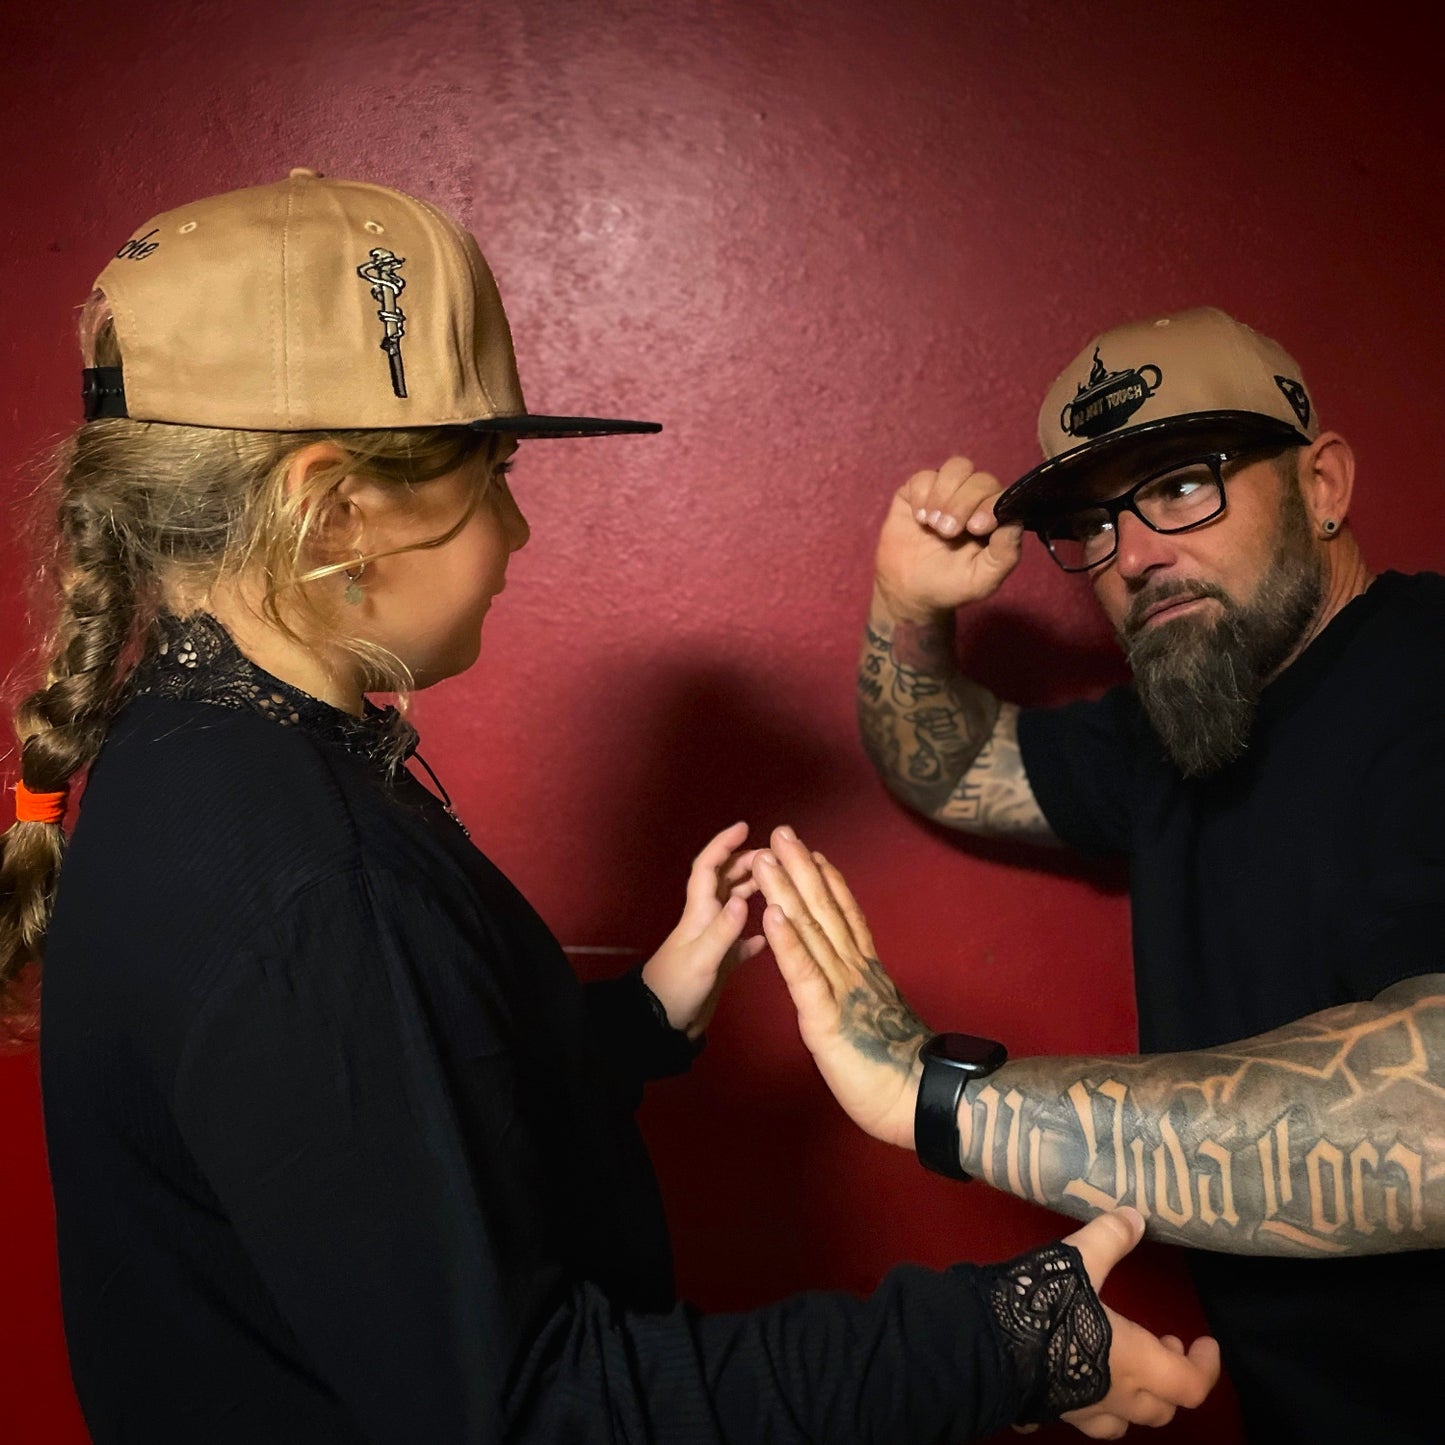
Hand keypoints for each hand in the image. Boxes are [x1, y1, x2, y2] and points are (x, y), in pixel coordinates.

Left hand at [642, 822, 764, 1038]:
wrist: (662, 1023)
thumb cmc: (677, 987)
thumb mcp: (702, 959)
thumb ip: (724, 930)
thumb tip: (745, 899)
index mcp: (698, 912)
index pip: (709, 868)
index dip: (723, 845)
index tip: (744, 827)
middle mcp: (706, 920)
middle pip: (724, 881)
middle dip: (745, 863)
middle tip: (774, 857)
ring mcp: (713, 940)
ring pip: (734, 905)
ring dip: (752, 891)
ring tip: (778, 883)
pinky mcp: (720, 961)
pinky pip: (740, 941)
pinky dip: (755, 934)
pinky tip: (771, 934)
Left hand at [755, 826, 926, 1147]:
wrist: (918, 1098)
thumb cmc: (898, 1067)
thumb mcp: (879, 1018)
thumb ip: (869, 993)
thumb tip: (866, 982)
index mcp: (864, 972)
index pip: (844, 916)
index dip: (827, 882)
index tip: (813, 850)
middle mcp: (854, 970)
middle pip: (825, 909)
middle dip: (801, 869)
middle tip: (783, 832)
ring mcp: (841, 989)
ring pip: (810, 930)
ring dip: (787, 891)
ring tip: (769, 857)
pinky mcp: (826, 1016)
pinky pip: (803, 973)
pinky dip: (787, 941)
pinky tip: (772, 915)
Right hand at [873, 455, 1024, 620]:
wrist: (909, 592)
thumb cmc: (951, 586)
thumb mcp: (982, 580)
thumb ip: (1004, 555)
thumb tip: (1015, 523)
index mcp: (994, 519)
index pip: (1003, 496)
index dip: (990, 504)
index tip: (976, 527)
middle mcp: (974, 499)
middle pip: (980, 479)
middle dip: (963, 503)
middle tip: (947, 532)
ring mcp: (946, 492)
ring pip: (956, 467)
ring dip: (944, 493)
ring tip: (933, 523)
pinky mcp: (918, 491)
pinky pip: (924, 476)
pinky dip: (922, 494)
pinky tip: (919, 518)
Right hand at [1049, 1209, 1220, 1437]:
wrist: (988, 1346)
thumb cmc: (1045, 1306)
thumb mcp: (1079, 1258)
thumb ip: (1110, 1237)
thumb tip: (1135, 1217)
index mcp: (1136, 1363)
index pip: (1191, 1384)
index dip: (1206, 1367)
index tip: (1204, 1342)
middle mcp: (1116, 1396)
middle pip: (1163, 1408)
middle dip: (1171, 1380)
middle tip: (1163, 1345)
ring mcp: (1082, 1410)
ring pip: (1124, 1421)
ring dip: (1136, 1399)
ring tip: (1126, 1368)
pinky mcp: (1051, 1411)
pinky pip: (1081, 1416)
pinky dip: (1090, 1403)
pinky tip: (1075, 1380)